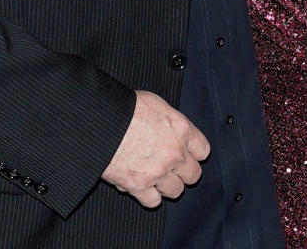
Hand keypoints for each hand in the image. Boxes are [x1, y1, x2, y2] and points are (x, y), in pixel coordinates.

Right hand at [101, 89, 210, 207]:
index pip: (203, 150)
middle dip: (184, 171)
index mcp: (181, 130)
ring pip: (176, 190)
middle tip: (174, 167)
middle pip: (193, 175)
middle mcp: (174, 153)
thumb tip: (172, 131)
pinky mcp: (139, 186)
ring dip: (167, 184)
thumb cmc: (127, 108)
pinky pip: (154, 201)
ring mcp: (158, 172)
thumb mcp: (157, 104)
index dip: (195, 153)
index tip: (190, 154)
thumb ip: (171, 122)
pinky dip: (149, 196)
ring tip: (157, 176)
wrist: (103, 122)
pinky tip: (144, 186)